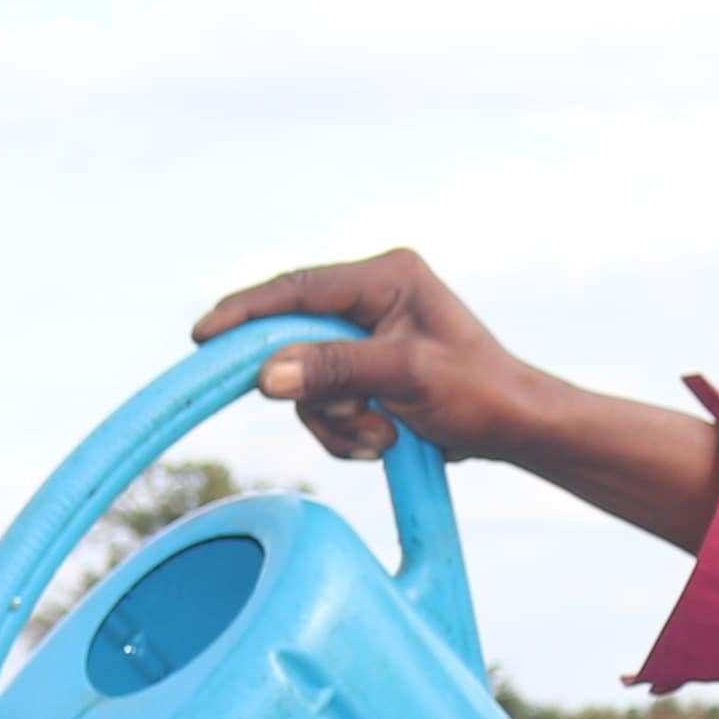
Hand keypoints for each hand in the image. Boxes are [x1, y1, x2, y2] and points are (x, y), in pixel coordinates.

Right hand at [193, 250, 520, 464]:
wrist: (514, 427)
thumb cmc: (477, 392)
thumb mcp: (405, 377)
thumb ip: (336, 370)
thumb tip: (267, 376)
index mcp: (386, 276)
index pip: (298, 288)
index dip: (246, 312)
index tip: (203, 335)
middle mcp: (372, 297)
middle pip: (298, 341)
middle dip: (319, 394)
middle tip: (353, 419)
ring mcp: (368, 334)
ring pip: (309, 380)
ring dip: (338, 421)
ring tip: (382, 438)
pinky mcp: (367, 370)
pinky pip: (327, 401)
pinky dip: (346, 431)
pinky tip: (384, 442)